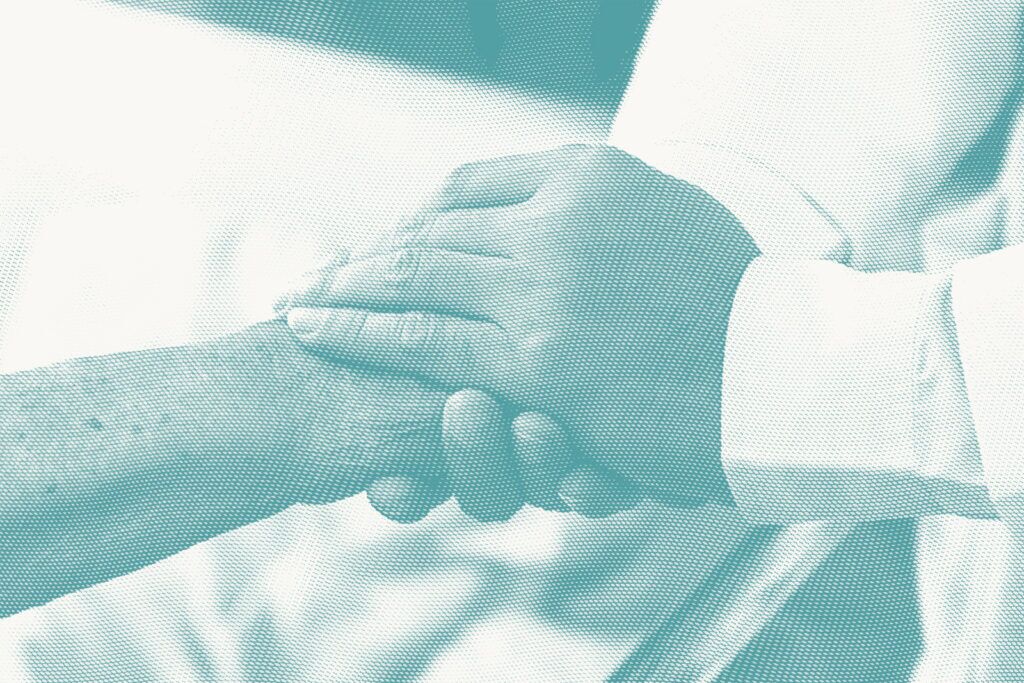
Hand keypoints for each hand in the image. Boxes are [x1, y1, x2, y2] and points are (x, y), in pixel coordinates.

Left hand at [284, 144, 758, 504]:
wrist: (787, 382)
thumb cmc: (735, 313)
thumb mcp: (670, 224)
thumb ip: (602, 211)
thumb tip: (553, 214)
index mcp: (593, 175)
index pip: (471, 185)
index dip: (418, 218)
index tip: (386, 246)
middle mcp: (563, 217)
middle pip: (431, 227)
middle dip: (366, 256)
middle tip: (319, 278)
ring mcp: (549, 285)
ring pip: (416, 275)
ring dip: (347, 289)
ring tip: (299, 304)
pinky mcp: (539, 358)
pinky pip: (427, 337)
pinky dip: (363, 331)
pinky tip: (318, 330)